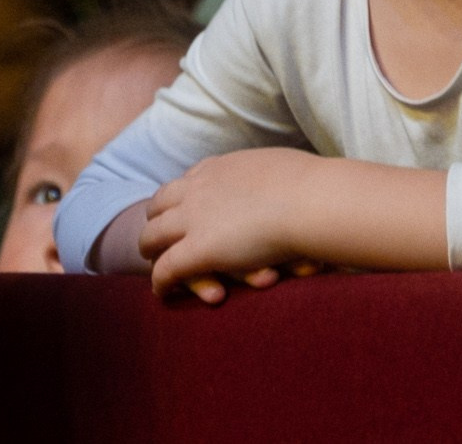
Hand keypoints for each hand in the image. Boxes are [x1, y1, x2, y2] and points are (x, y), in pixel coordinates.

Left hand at [140, 148, 320, 303]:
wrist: (309, 201)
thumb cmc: (311, 187)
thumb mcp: (286, 169)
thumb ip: (278, 175)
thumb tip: (296, 177)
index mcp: (221, 169)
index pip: (189, 179)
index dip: (182, 195)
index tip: (184, 204)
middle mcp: (199, 189)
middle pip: (161, 203)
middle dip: (156, 218)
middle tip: (156, 233)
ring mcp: (194, 219)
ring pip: (154, 235)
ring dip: (150, 248)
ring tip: (150, 260)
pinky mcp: (196, 251)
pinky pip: (166, 268)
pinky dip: (160, 281)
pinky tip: (161, 292)